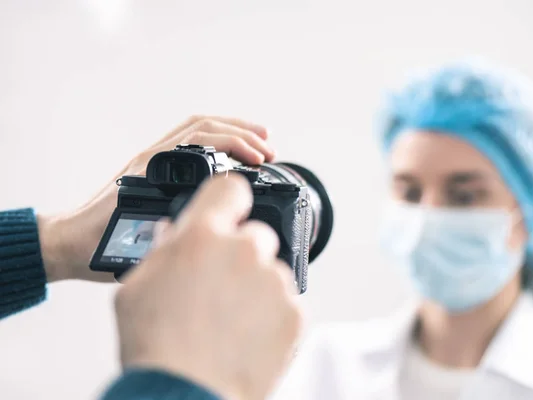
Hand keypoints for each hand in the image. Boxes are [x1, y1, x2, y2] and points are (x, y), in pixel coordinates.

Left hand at [37, 116, 273, 281]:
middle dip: (243, 134)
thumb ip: (161, 238)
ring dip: (232, 130)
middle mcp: (151, 159)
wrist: (66, 242)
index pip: (200, 141)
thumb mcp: (130, 246)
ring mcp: (152, 161)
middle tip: (270, 151)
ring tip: (262, 139)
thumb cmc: (93, 247)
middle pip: (203, 127)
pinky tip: (234, 154)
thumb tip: (199, 236)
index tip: (260, 161)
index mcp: (149, 171)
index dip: (235, 145)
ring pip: (198, 129)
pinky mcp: (154, 168)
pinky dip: (218, 140)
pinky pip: (191, 142)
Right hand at [115, 175, 302, 399]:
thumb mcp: (137, 287)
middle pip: (255, 236)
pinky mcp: (294, 312)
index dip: (229, 198)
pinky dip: (272, 317)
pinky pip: (285, 303)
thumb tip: (176, 234)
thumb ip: (164, 251)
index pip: (230, 188)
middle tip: (220, 289)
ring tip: (230, 323)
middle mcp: (244, 250)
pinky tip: (246, 338)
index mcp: (203, 236)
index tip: (230, 209)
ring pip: (271, 272)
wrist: (185, 396)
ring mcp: (274, 281)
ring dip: (256, 289)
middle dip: (240, 255)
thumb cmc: (156, 346)